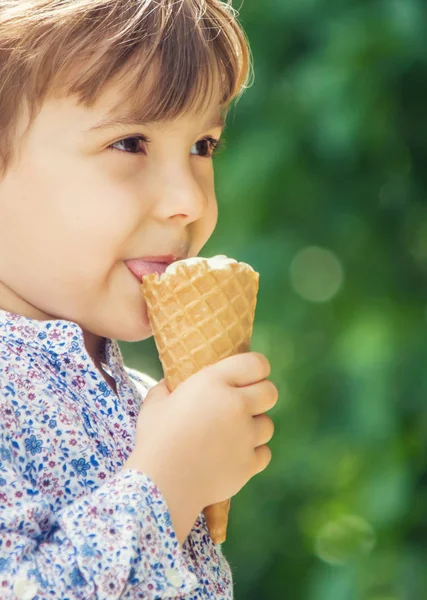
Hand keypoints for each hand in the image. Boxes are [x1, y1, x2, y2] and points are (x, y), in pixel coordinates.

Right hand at [122, 352, 277, 542]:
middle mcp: (236, 405)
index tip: (250, 376)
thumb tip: (171, 384)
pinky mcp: (249, 464)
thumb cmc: (155, 439)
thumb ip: (168, 387)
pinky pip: (264, 453)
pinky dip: (254, 454)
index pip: (256, 364)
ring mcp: (246, 436)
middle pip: (270, 392)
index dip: (257, 368)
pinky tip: (236, 455)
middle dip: (261, 396)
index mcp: (214, 383)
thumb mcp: (155, 402)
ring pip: (268, 425)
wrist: (162, 484)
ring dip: (255, 427)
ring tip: (235, 434)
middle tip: (246, 403)